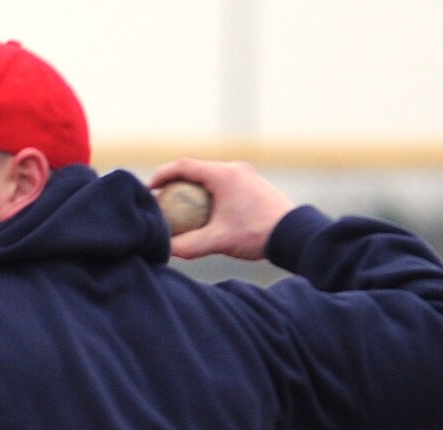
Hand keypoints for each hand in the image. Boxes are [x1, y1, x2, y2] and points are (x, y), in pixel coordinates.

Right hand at [146, 159, 295, 262]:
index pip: (184, 166)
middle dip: (175, 181)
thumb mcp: (218, 241)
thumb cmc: (256, 234)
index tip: (150, 188)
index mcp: (223, 175)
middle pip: (196, 169)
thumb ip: (188, 246)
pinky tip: (205, 212)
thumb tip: (165, 250)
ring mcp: (245, 174)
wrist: (292, 233)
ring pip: (210, 176)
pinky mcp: (252, 184)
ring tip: (180, 205)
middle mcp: (234, 168)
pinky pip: (223, 183)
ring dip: (192, 187)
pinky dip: (208, 193)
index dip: (163, 174)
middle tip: (161, 198)